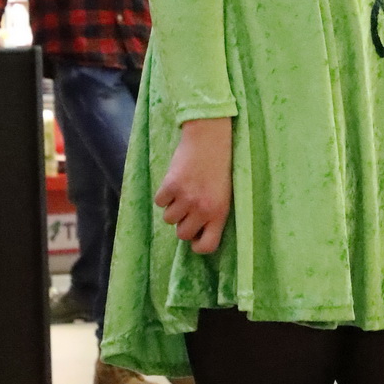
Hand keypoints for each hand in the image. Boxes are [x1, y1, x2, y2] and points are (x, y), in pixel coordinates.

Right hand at [154, 117, 232, 253]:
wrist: (209, 137)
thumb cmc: (220, 165)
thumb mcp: (224, 193)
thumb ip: (212, 212)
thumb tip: (194, 233)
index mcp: (220, 212)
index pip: (207, 246)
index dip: (198, 246)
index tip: (195, 238)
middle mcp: (202, 209)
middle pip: (182, 235)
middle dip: (183, 224)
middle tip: (188, 208)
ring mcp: (186, 198)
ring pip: (168, 219)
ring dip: (172, 208)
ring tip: (183, 191)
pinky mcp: (170, 186)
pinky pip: (159, 202)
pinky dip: (164, 194)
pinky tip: (174, 182)